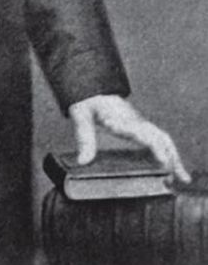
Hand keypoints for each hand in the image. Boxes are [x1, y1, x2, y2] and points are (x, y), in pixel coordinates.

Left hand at [69, 94, 190, 184]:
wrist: (93, 87)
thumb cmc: (88, 101)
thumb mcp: (81, 115)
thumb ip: (84, 137)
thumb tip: (83, 161)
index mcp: (121, 117)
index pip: (140, 131)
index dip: (153, 146)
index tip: (163, 160)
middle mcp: (135, 121)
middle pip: (159, 136)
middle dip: (170, 155)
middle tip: (178, 175)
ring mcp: (140, 124)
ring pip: (162, 138)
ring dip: (174, 156)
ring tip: (183, 177)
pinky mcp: (140, 127)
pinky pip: (158, 140)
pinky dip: (168, 153)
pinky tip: (172, 168)